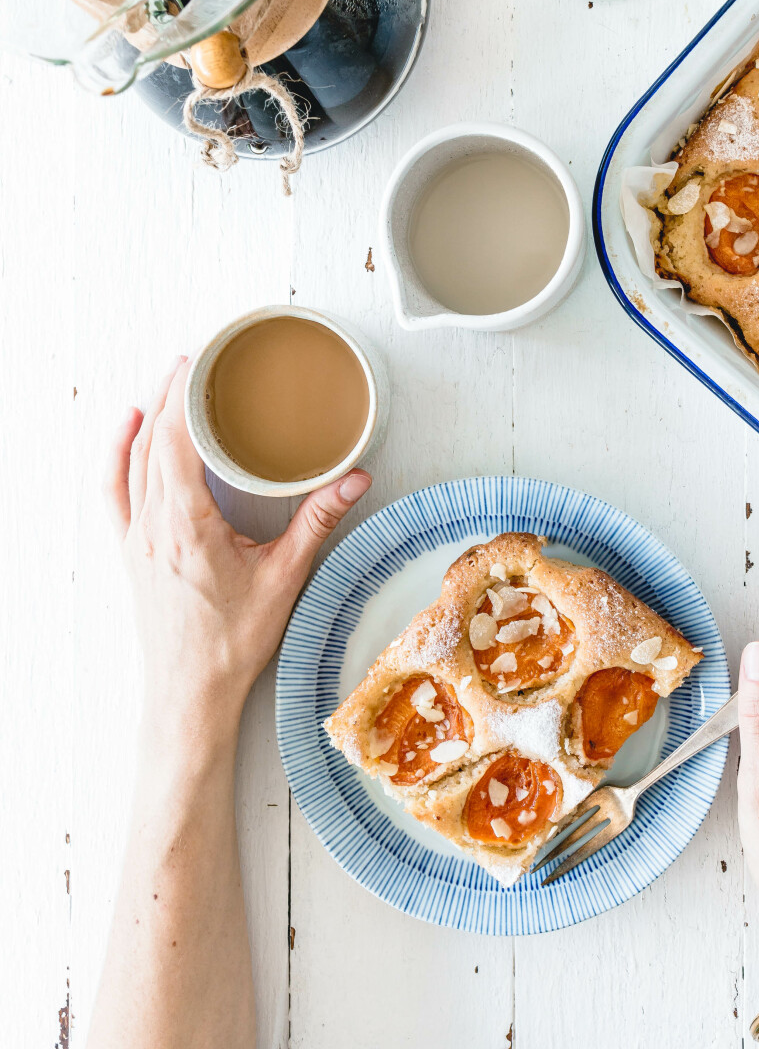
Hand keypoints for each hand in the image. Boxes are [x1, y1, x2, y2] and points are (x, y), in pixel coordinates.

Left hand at [104, 356, 371, 741]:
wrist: (191, 690)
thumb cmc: (233, 641)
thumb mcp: (285, 577)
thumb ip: (318, 522)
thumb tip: (354, 478)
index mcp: (187, 525)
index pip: (176, 442)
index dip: (185, 396)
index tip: (202, 362)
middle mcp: (154, 525)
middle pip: (152, 440)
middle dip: (171, 392)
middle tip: (197, 357)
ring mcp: (137, 537)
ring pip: (132, 460)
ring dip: (148, 414)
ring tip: (169, 377)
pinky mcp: (133, 549)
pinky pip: (115, 488)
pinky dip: (117, 451)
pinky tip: (127, 427)